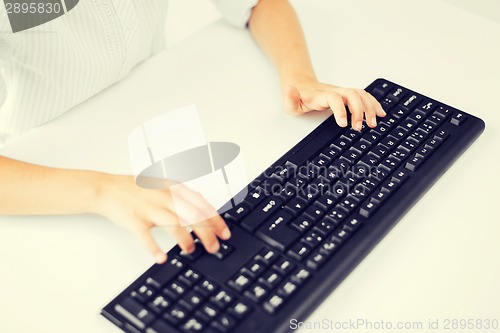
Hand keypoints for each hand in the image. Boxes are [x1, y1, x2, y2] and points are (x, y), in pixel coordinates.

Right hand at [94, 174, 229, 263]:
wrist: (107, 188)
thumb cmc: (138, 190)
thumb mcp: (164, 187)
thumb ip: (184, 199)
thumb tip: (207, 214)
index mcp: (174, 187)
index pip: (201, 203)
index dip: (215, 219)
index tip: (224, 233)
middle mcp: (164, 196)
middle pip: (192, 215)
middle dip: (207, 233)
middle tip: (214, 247)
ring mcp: (149, 208)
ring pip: (174, 224)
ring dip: (186, 240)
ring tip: (191, 250)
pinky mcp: (134, 220)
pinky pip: (147, 236)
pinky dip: (155, 249)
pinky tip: (162, 257)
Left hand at [284, 80, 385, 129]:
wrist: (302, 86)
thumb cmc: (298, 98)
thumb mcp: (289, 101)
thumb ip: (290, 97)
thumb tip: (290, 88)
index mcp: (321, 95)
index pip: (334, 99)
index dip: (340, 110)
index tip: (343, 124)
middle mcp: (335, 91)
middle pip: (352, 95)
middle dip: (359, 111)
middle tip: (359, 127)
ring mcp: (342, 92)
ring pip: (361, 95)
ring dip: (370, 108)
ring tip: (373, 123)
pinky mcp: (347, 96)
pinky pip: (364, 96)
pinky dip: (374, 104)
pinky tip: (380, 113)